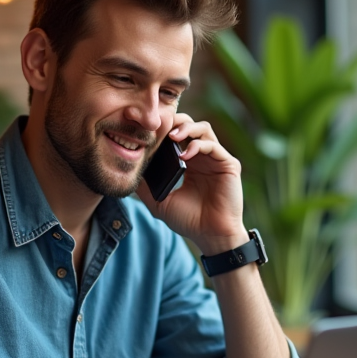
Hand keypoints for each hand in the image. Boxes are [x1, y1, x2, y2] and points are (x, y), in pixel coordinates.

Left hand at [137, 113, 246, 254]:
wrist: (210, 236)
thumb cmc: (188, 221)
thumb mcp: (160, 201)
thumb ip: (146, 185)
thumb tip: (128, 170)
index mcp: (189, 162)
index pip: (177, 135)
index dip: (164, 129)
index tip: (148, 130)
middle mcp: (203, 157)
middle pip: (190, 125)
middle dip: (175, 121)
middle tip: (160, 126)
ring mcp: (217, 159)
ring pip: (203, 129)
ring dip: (187, 128)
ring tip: (172, 137)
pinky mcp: (228, 164)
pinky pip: (213, 145)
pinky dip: (197, 145)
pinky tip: (184, 155)